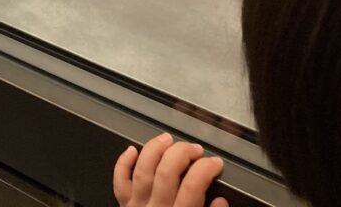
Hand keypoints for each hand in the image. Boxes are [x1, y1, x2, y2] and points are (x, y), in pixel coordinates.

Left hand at [113, 133, 228, 206]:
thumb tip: (220, 202)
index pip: (193, 186)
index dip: (206, 169)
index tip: (216, 163)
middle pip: (167, 172)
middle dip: (182, 153)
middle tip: (196, 149)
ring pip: (143, 170)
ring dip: (155, 150)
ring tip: (168, 139)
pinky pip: (120, 182)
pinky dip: (123, 163)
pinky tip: (132, 150)